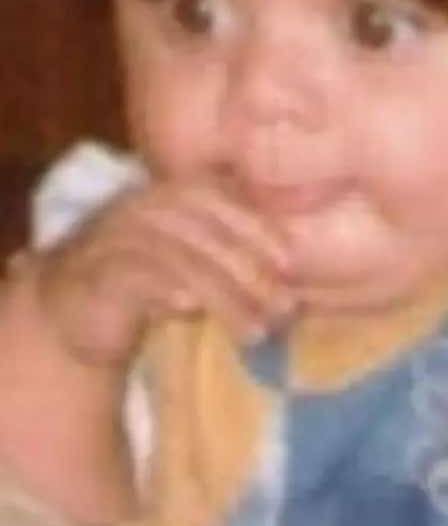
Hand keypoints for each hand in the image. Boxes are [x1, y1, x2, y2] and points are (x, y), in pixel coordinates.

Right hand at [12, 177, 295, 369]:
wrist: (74, 308)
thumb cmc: (149, 281)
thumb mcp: (195, 260)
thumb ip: (236, 258)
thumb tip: (296, 279)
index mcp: (172, 193)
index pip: (222, 200)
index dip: (258, 228)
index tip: (292, 265)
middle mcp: (145, 207)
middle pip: (207, 232)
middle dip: (252, 272)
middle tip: (285, 309)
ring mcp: (117, 237)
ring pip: (180, 260)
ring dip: (224, 296)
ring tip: (255, 332)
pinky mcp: (97, 273)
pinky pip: (136, 276)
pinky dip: (166, 289)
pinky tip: (190, 310)